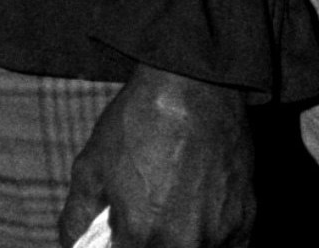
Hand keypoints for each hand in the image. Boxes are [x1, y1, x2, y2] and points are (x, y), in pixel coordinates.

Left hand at [60, 63, 254, 247]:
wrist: (192, 87)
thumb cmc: (137, 123)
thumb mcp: (90, 167)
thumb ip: (76, 219)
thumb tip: (72, 245)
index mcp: (143, 236)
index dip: (120, 245)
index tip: (120, 233)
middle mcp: (185, 244)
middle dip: (149, 242)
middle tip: (146, 219)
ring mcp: (221, 235)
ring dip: (181, 242)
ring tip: (174, 211)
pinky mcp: (246, 220)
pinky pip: (230, 247)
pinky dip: (214, 241)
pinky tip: (199, 216)